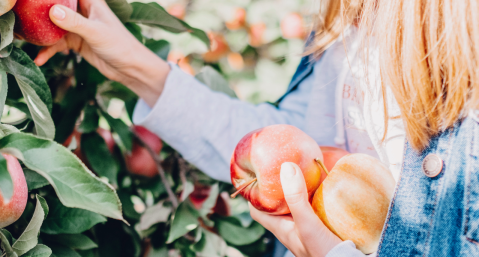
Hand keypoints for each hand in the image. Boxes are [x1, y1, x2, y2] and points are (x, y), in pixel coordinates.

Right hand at [34, 0, 169, 106]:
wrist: (131, 69)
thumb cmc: (120, 46)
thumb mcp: (96, 32)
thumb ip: (74, 22)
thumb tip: (52, 10)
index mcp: (91, 2)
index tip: (36, 0)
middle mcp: (83, 12)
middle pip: (56, 7)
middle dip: (40, 13)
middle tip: (22, 19)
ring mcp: (79, 27)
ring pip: (54, 27)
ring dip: (41, 35)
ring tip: (24, 42)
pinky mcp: (77, 42)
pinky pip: (57, 44)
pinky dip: (49, 51)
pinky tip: (39, 59)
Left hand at [250, 163, 341, 256]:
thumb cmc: (321, 251)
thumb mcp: (306, 222)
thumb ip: (296, 197)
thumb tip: (286, 167)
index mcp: (280, 228)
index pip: (257, 209)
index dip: (253, 193)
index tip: (258, 174)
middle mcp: (290, 227)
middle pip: (276, 204)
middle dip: (278, 186)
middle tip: (281, 166)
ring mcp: (306, 227)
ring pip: (296, 203)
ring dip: (298, 189)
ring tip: (303, 169)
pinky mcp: (321, 226)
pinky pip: (314, 207)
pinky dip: (316, 195)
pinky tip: (324, 185)